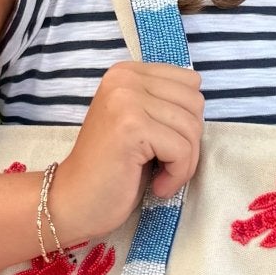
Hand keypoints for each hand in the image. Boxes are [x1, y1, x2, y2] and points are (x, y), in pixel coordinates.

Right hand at [50, 61, 204, 243]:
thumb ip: (164, 104)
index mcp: (127, 72)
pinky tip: (157, 186)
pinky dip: (177, 176)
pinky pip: (182, 150)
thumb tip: (201, 101)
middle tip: (165, 165)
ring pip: (192, 128)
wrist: (74, 201)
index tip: (164, 145)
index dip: (187, 120)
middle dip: (189, 142)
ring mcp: (125, 101)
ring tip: (160, 177)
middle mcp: (124, 79)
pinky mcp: (131, 127)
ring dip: (184, 163)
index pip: (190, 82)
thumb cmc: (112, 169)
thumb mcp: (140, 123)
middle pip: (195, 103)